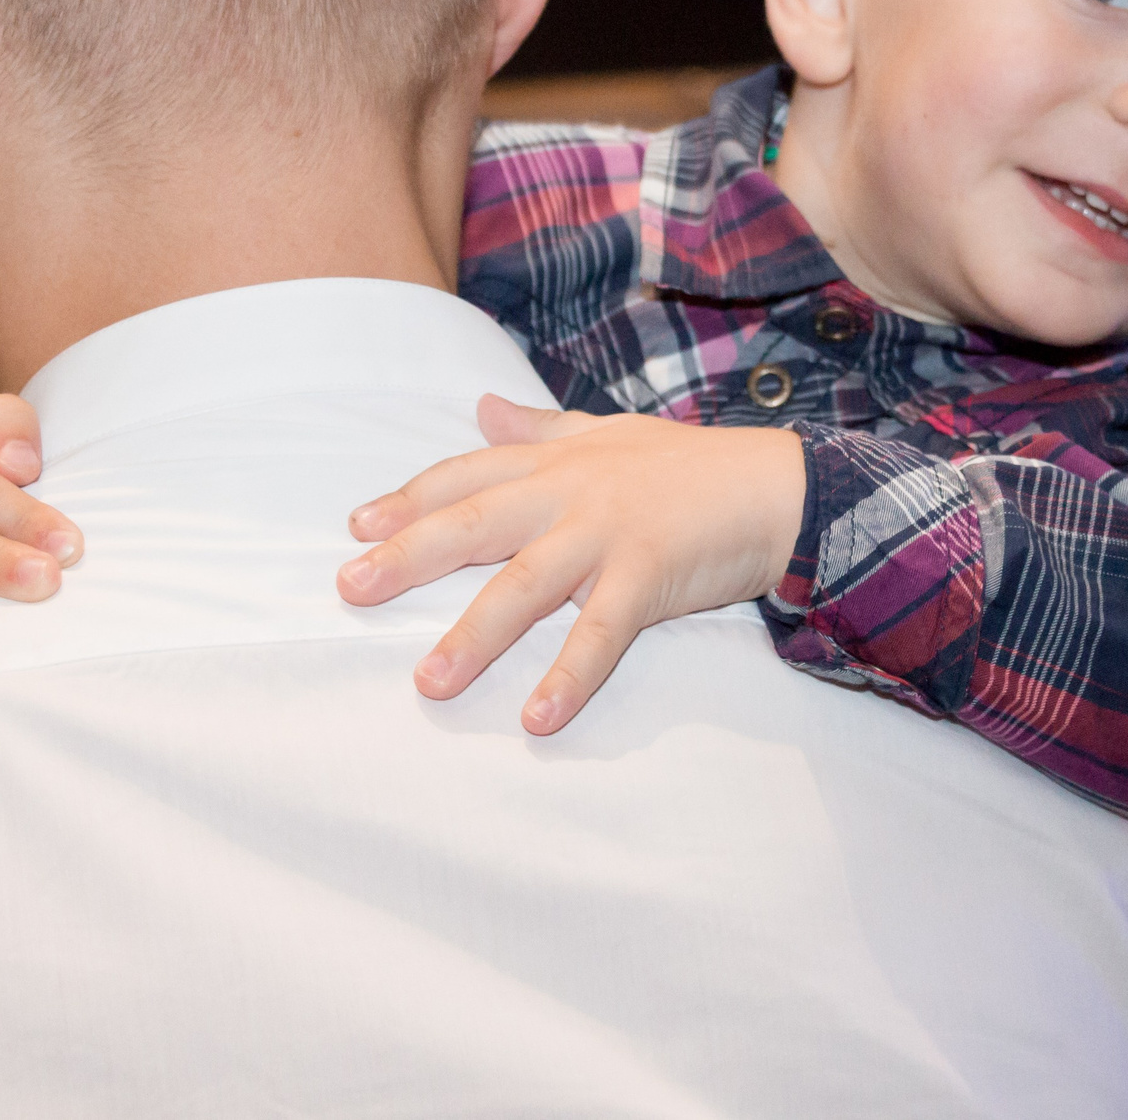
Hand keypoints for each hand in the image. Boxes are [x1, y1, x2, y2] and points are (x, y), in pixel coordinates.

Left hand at [337, 396, 803, 734]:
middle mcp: (570, 491)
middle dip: (408, 556)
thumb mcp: (608, 433)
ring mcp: (606, 533)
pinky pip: (600, 634)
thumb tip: (481, 407)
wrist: (776, 485)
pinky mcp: (649, 576)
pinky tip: (536, 719)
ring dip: (475, 637)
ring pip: (524, 585)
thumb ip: (540, 428)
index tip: (357, 527)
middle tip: (350, 588)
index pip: (466, 475)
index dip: (409, 500)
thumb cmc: (690, 465)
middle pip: (474, 522)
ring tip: (429, 683)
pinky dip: (568, 677)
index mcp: (556, 460)